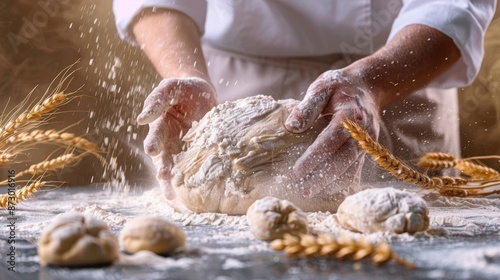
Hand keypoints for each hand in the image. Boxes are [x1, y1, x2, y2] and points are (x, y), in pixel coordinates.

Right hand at [137, 77, 216, 198]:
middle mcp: (171, 141)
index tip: (152, 149)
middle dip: (163, 169)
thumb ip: (157, 100)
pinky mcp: (200, 151)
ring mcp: (185, 148)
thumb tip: (141, 120)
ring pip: (178, 168)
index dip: (154, 143)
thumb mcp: (170, 88)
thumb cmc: (183, 89)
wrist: (203, 91)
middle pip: (164, 159)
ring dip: (174, 181)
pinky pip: (196, 166)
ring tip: (172, 195)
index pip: (155, 137)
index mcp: (161, 126)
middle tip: (163, 178)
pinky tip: (194, 191)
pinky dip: (194, 177)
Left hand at [284, 70, 379, 195]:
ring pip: (350, 167)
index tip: (297, 171)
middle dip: (323, 177)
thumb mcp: (321, 89)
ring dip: (332, 183)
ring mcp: (366, 142)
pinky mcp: (366, 149)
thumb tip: (291, 127)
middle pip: (343, 159)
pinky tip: (326, 189)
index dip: (313, 158)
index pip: (330, 140)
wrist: (367, 86)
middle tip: (304, 190)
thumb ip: (306, 108)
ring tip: (311, 193)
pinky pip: (355, 168)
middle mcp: (361, 131)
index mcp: (349, 115)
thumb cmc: (339, 87)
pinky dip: (342, 181)